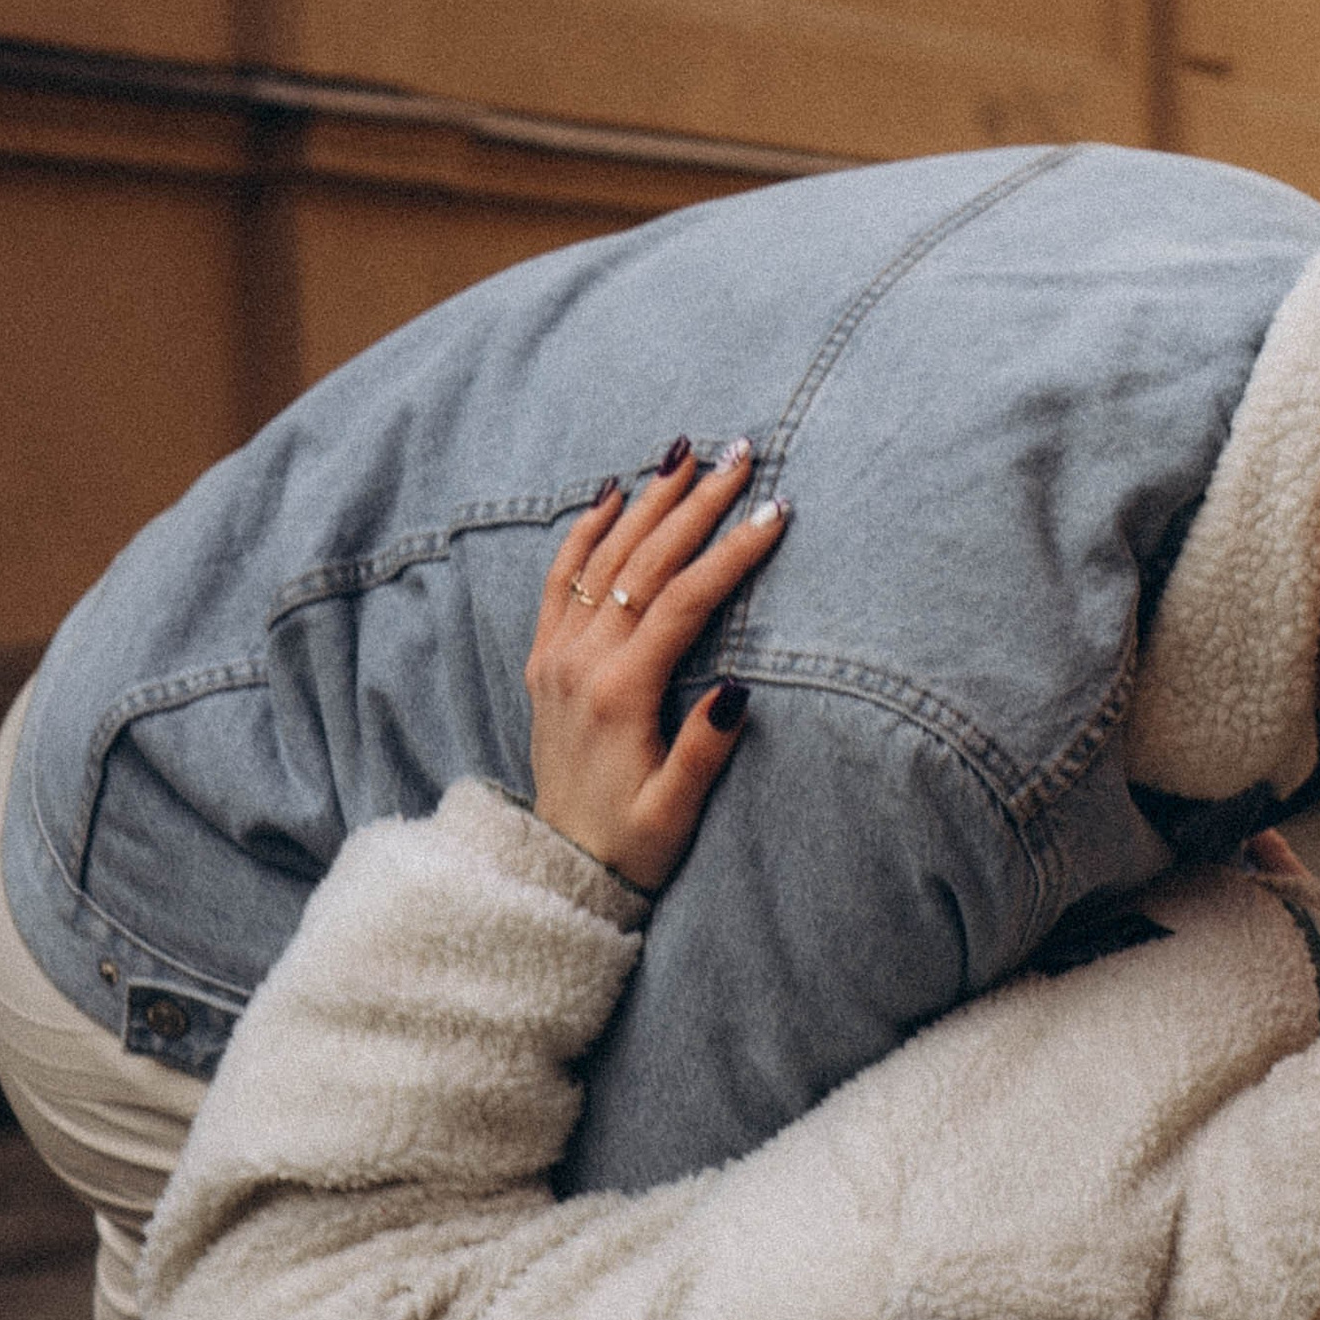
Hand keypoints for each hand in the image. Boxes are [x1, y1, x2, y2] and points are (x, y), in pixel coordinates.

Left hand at [524, 442, 785, 888]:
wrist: (561, 866)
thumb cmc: (632, 844)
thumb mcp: (675, 811)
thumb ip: (703, 750)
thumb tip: (738, 689)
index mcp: (619, 695)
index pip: (683, 602)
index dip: (731, 553)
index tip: (774, 513)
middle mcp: (581, 664)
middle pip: (644, 564)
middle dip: (695, 504)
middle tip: (738, 455)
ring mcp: (557, 658)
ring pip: (603, 560)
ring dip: (647, 503)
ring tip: (686, 453)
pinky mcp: (545, 662)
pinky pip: (559, 580)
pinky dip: (583, 533)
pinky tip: (611, 495)